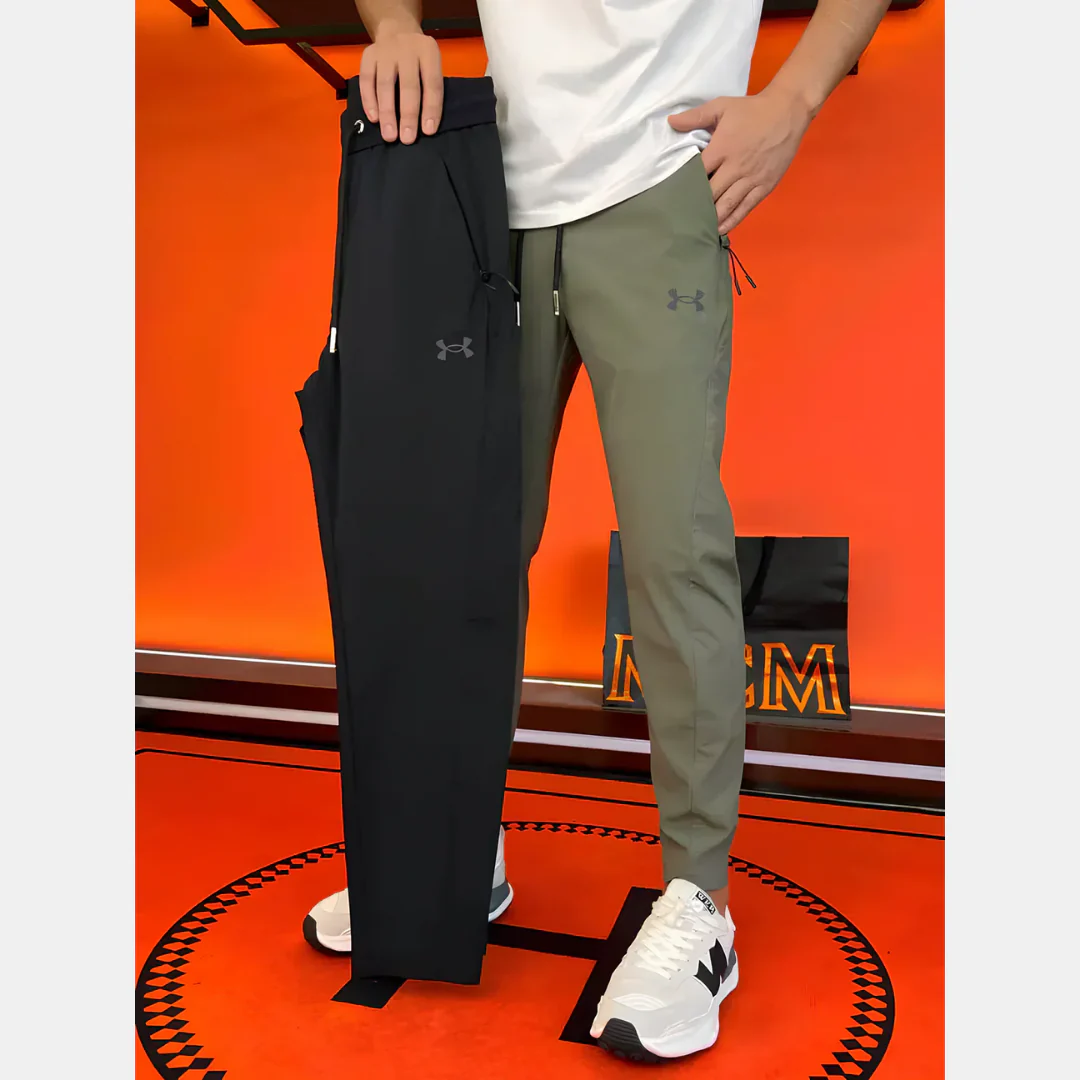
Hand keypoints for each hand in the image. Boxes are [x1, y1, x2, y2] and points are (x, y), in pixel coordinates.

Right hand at [358, 23, 442, 144]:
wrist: (397, 29)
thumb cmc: (419, 59)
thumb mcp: (431, 65)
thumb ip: (430, 88)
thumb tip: (425, 126)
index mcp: (428, 52)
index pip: (432, 83)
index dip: (431, 108)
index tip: (428, 131)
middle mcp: (407, 49)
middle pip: (408, 85)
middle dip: (408, 115)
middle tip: (407, 139)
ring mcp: (385, 52)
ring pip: (385, 84)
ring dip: (387, 112)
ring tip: (389, 136)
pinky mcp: (368, 56)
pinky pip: (366, 80)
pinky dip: (369, 101)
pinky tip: (374, 119)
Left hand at [669, 87, 812, 233]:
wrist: (787, 111)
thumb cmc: (752, 109)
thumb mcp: (722, 106)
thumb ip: (695, 117)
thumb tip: (671, 122)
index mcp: (721, 149)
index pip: (698, 174)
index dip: (686, 186)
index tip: (674, 196)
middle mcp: (735, 168)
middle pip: (710, 194)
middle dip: (696, 206)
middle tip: (682, 218)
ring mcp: (751, 179)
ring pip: (727, 205)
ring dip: (712, 219)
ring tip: (698, 230)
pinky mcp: (764, 186)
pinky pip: (746, 207)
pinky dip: (732, 220)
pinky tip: (721, 229)